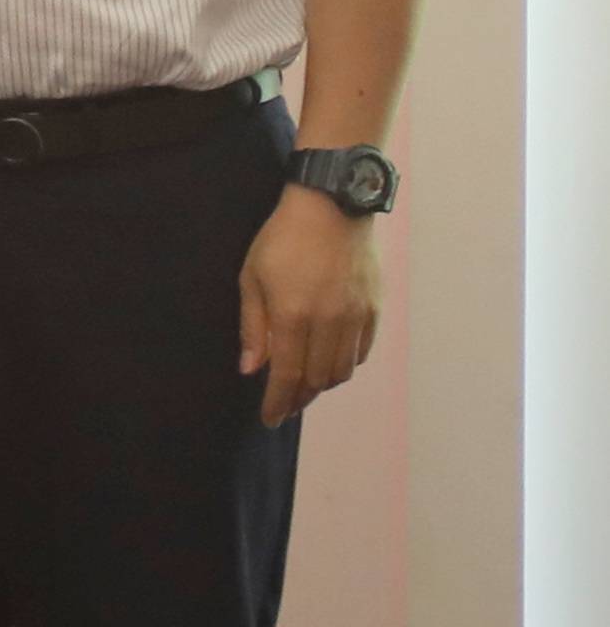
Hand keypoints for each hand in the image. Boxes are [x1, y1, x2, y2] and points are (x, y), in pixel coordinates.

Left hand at [243, 182, 383, 420]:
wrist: (332, 206)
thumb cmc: (282, 239)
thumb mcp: (252, 278)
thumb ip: (253, 328)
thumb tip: (251, 370)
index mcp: (294, 316)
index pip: (288, 376)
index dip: (278, 402)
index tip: (269, 419)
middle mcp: (329, 322)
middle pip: (318, 379)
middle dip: (299, 399)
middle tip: (283, 405)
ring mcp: (356, 316)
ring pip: (343, 370)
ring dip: (323, 384)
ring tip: (305, 387)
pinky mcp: (373, 307)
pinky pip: (361, 351)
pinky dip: (346, 364)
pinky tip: (331, 363)